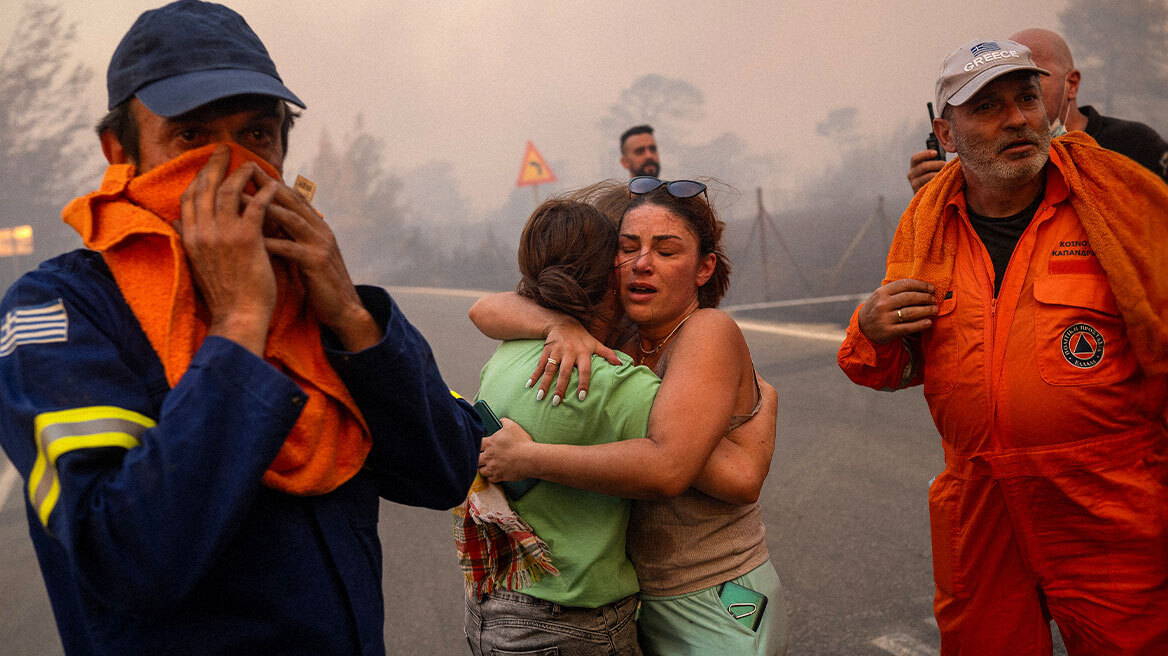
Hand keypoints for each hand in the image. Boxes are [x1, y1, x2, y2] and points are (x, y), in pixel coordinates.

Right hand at [178, 145, 278, 354]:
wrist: (238, 316)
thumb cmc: (222, 294)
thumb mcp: (195, 264)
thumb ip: (187, 240)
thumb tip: (175, 222)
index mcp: (190, 238)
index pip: (189, 198)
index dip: (199, 177)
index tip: (208, 165)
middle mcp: (202, 232)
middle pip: (205, 188)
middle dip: (215, 165)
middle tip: (225, 149)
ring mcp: (223, 235)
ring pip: (228, 192)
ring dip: (241, 174)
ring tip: (252, 163)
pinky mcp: (246, 240)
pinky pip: (255, 206)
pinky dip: (264, 192)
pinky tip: (274, 184)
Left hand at [252, 171, 379, 351]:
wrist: (344, 308)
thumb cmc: (320, 282)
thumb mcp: (307, 252)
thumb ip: (293, 235)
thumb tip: (268, 221)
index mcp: (318, 226)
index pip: (293, 197)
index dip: (271, 182)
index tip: (247, 170)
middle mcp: (321, 230)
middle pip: (292, 200)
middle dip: (266, 185)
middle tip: (242, 171)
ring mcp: (321, 245)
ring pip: (290, 218)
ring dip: (264, 207)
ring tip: (238, 199)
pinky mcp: (317, 263)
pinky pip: (290, 248)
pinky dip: (270, 242)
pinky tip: (250, 238)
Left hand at [478, 418, 536, 481]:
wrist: (530, 458)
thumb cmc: (522, 442)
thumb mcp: (513, 427)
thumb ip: (504, 422)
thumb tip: (501, 420)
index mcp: (490, 443)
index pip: (476, 444)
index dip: (477, 445)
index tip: (480, 446)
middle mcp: (489, 456)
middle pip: (475, 459)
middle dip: (477, 458)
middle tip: (481, 458)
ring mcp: (493, 467)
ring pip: (480, 471)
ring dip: (482, 468)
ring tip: (486, 467)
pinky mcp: (499, 476)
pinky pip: (490, 479)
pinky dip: (491, 477)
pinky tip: (494, 474)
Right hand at [528, 320, 620, 405]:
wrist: (563, 321)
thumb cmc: (582, 337)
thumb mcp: (595, 343)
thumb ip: (608, 354)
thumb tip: (622, 364)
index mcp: (583, 352)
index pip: (585, 370)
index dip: (583, 383)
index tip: (581, 397)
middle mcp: (569, 352)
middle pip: (564, 372)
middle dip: (560, 387)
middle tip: (556, 402)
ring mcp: (556, 351)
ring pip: (550, 369)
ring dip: (544, 383)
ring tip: (540, 397)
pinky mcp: (546, 350)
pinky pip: (539, 364)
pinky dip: (534, 374)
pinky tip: (529, 385)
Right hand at [858, 278, 936, 343]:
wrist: (862, 328)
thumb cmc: (877, 309)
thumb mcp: (881, 296)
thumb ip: (896, 291)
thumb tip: (922, 287)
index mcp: (882, 292)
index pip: (905, 285)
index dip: (921, 285)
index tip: (931, 288)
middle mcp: (882, 304)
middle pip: (909, 298)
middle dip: (925, 298)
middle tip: (934, 300)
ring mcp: (885, 318)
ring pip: (910, 312)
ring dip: (926, 310)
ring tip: (934, 310)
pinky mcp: (888, 331)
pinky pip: (908, 327)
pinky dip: (920, 325)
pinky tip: (928, 322)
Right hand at [908, 149, 945, 192]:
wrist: (926, 194)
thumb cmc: (931, 177)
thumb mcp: (930, 167)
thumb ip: (935, 159)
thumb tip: (948, 148)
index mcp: (914, 166)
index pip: (915, 158)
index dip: (925, 154)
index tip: (936, 152)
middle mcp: (911, 174)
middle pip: (923, 166)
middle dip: (936, 164)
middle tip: (946, 164)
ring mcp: (914, 183)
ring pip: (927, 176)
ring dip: (938, 173)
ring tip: (947, 172)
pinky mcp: (918, 191)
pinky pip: (929, 185)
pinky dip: (937, 182)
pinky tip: (943, 181)